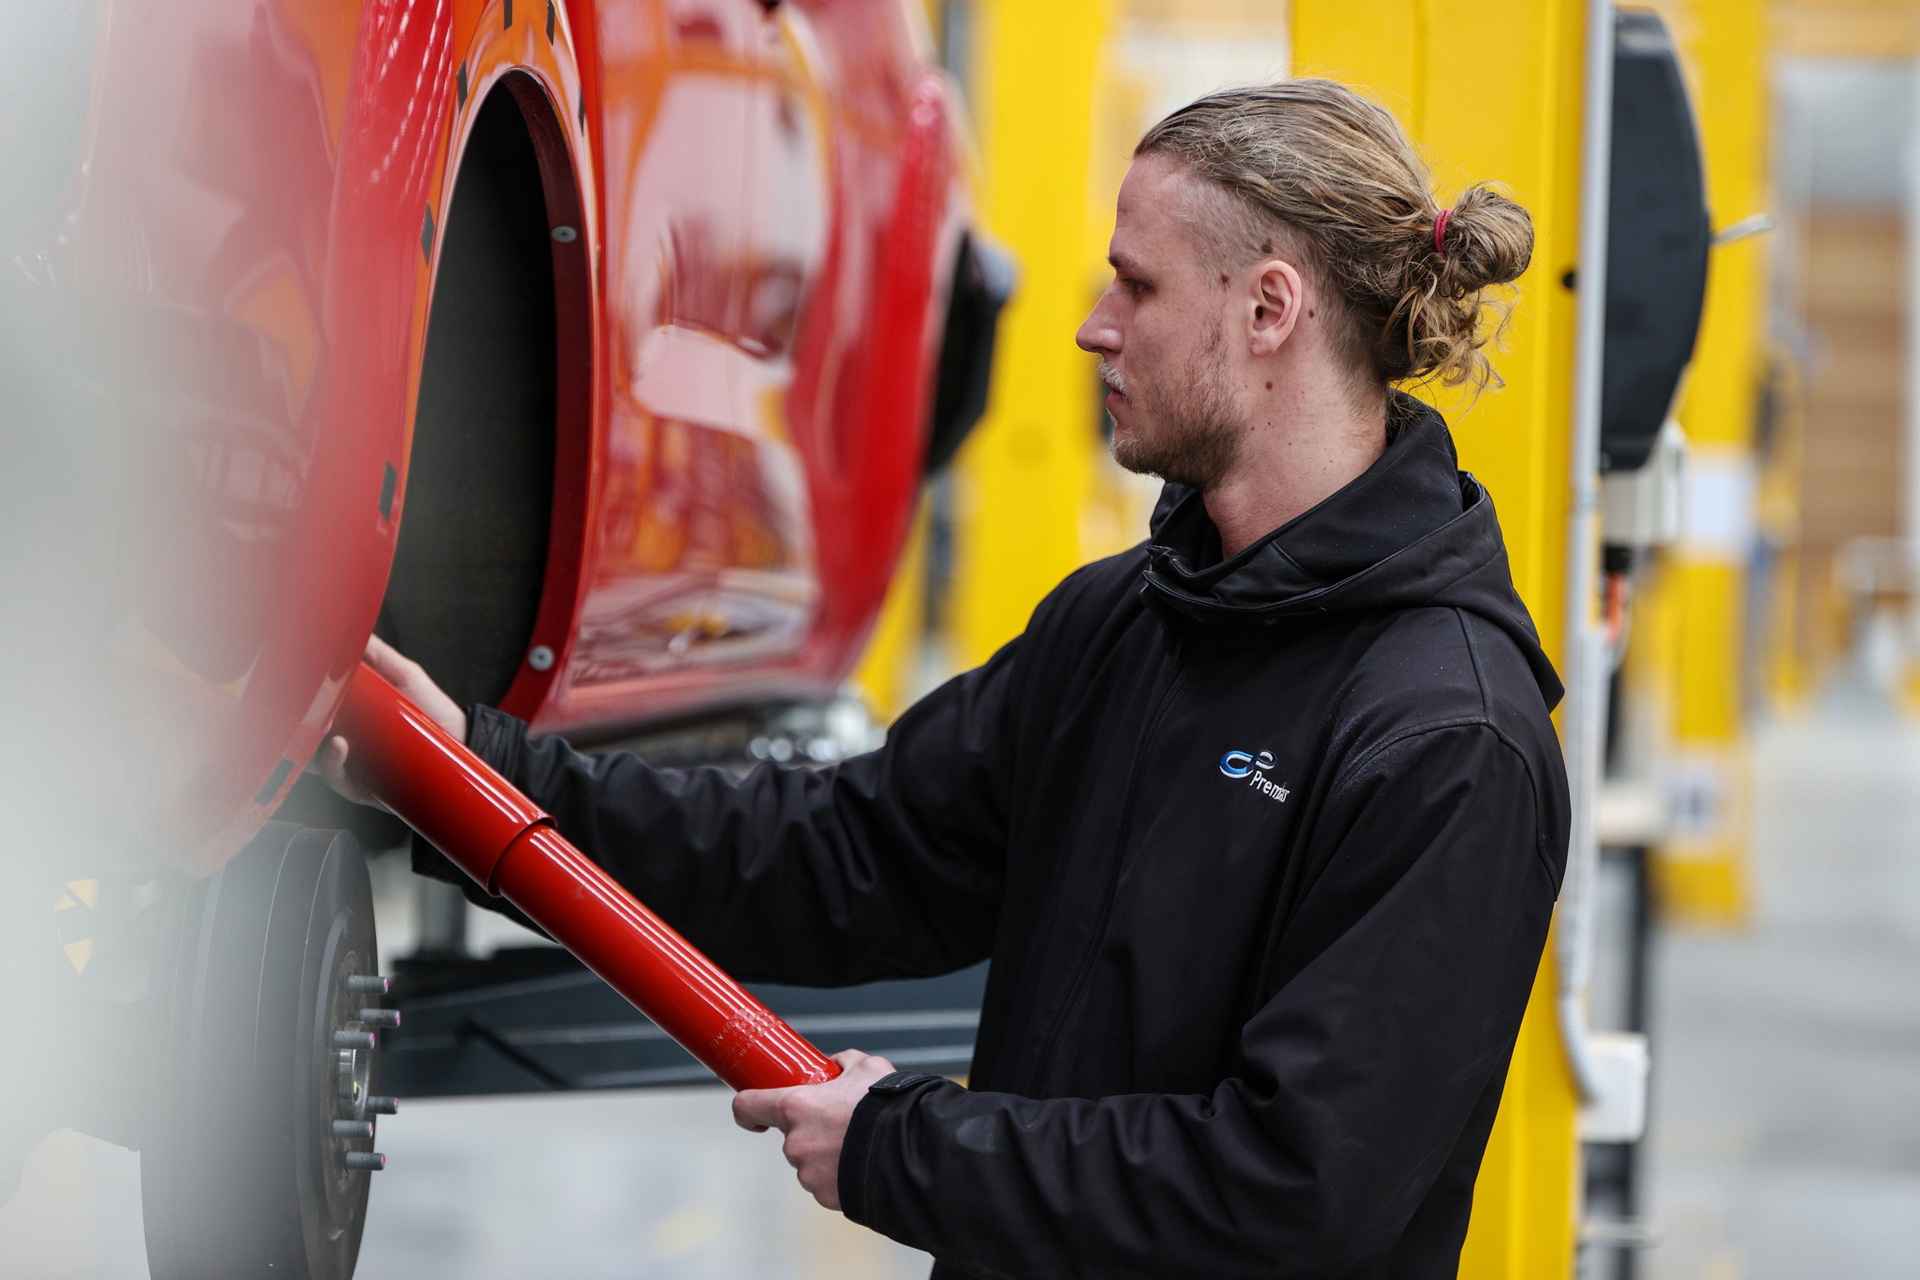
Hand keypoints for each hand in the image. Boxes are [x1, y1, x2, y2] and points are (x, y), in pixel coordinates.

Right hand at [312, 636, 466, 805]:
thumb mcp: (405, 676)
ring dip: (311, 741)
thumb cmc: (433, 711)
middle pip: (305, 730)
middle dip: (298, 720)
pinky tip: (340, 746)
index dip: (300, 696)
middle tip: (305, 707)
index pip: (313, 704)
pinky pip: (335, 778)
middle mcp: (344, 736)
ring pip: (312, 755)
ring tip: (326, 727)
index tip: (298, 682)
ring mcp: (349, 761)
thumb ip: (378, 655)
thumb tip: (355, 631)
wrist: (462, 743)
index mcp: (350, 711)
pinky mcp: (359, 785)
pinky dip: (331, 763)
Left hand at [732, 1050, 896, 1210]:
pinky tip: (861, 1163)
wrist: (912, 1152)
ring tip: (858, 1144)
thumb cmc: (887, 1107)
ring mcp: (808, 1173)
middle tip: (840, 1123)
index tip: (755, 1116)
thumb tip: (835, 1065)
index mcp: (796, 1107)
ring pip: (809, 1160)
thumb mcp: (868, 1067)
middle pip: (790, 1136)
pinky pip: (825, 1182)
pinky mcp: (824, 1196)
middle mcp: (795, 1142)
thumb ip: (843, 1063)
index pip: (748, 1107)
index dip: (747, 1109)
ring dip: (826, 1153)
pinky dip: (838, 1174)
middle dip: (811, 1130)